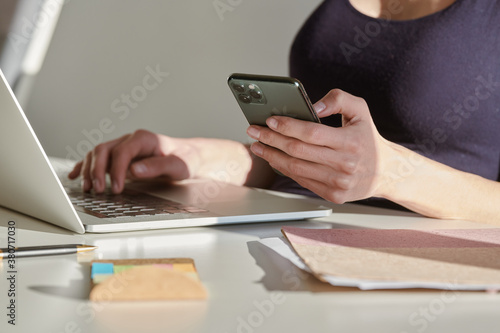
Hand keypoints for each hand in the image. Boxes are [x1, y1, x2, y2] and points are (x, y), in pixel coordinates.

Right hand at [68, 130, 196, 192]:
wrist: (189, 156)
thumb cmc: (185, 160)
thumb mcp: (177, 165)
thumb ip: (157, 167)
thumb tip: (134, 170)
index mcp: (144, 139)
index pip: (122, 152)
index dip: (116, 170)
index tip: (115, 188)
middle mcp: (131, 140)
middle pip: (104, 150)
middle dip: (97, 170)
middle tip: (98, 190)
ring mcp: (124, 147)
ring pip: (98, 153)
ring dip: (89, 170)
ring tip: (88, 188)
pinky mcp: (120, 156)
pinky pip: (98, 158)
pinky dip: (85, 166)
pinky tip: (75, 175)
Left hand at [246, 89, 391, 202]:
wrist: (385, 171)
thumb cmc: (367, 137)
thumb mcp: (360, 110)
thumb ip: (338, 99)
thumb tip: (313, 107)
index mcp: (352, 142)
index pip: (311, 133)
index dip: (288, 126)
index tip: (269, 120)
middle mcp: (346, 165)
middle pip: (298, 151)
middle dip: (271, 140)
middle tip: (254, 131)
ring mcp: (339, 183)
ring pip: (296, 168)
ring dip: (272, 156)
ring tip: (258, 145)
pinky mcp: (333, 195)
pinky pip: (302, 180)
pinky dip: (284, 169)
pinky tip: (273, 158)